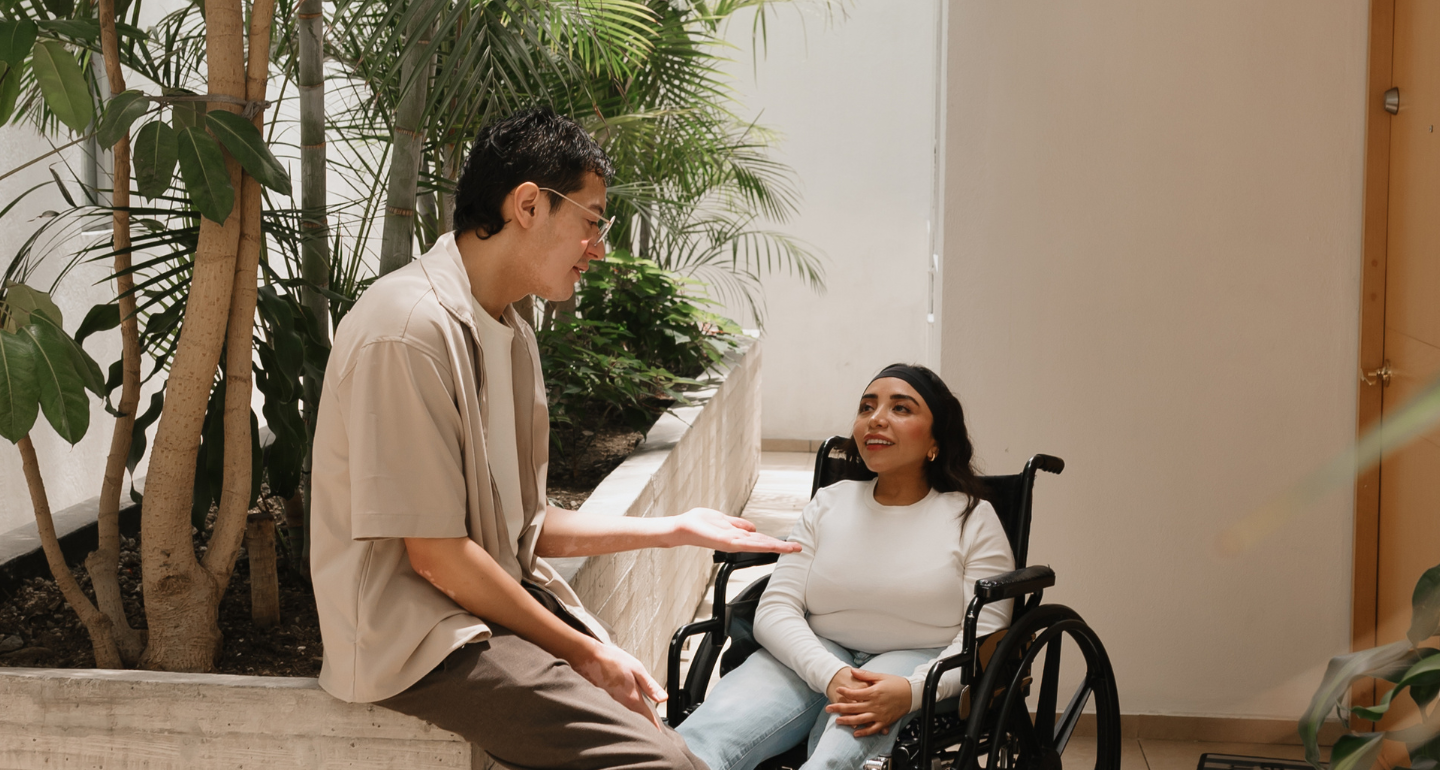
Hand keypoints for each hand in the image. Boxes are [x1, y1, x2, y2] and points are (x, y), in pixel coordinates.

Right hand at [568, 640, 666, 728]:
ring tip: (639, 724)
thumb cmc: (612, 660)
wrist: (588, 658)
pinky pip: (615, 713)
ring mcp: (611, 705)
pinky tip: (623, 712)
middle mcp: (621, 705)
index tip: (659, 735)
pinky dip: (621, 715)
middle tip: (651, 731)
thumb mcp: (637, 669)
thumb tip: (663, 698)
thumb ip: (651, 686)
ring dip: (632, 722)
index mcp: (632, 698)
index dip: (655, 727)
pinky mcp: (603, 702)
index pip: (647, 718)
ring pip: (625, 718)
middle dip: (644, 727)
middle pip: (636, 722)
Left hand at [670, 507, 801, 553]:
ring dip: (774, 546)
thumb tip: (753, 527)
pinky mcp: (724, 542)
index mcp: (737, 536)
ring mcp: (731, 543)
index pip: (761, 539)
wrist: (682, 527)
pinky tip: (768, 545)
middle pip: (763, 544)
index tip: (791, 544)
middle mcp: (737, 541)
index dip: (776, 542)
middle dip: (780, 547)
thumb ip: (738, 524)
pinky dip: (757, 544)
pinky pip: (744, 543)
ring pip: (757, 545)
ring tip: (789, 548)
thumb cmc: (698, 523)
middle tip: (798, 549)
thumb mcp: (723, 520)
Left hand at [825, 668, 912, 737]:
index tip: (837, 690)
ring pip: (860, 720)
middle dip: (839, 708)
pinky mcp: (885, 722)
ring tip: (837, 721)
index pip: (855, 693)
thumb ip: (865, 675)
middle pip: (853, 708)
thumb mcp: (881, 676)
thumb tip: (852, 671)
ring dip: (847, 721)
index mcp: (873, 692)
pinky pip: (872, 729)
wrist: (912, 694)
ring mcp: (879, 715)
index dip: (844, 692)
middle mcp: (875, 705)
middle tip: (829, 708)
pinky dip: (864, 732)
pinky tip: (855, 733)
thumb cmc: (897, 684)